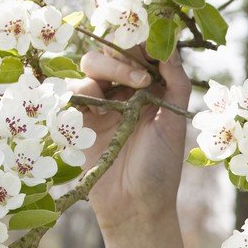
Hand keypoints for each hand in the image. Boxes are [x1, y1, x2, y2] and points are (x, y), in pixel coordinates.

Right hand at [72, 45, 189, 232]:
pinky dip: (83, 90)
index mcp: (149, 88)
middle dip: (125, 56)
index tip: (152, 47)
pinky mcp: (77, 119)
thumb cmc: (160, 166)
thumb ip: (175, 82)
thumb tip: (169, 46)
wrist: (135, 204)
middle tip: (141, 76)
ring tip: (129, 89)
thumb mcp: (174, 120)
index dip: (142, 43)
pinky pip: (71, 91)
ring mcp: (99, 103)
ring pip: (91, 65)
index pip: (140, 52)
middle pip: (112, 52)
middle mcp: (122, 91)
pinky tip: (99, 105)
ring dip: (108, 68)